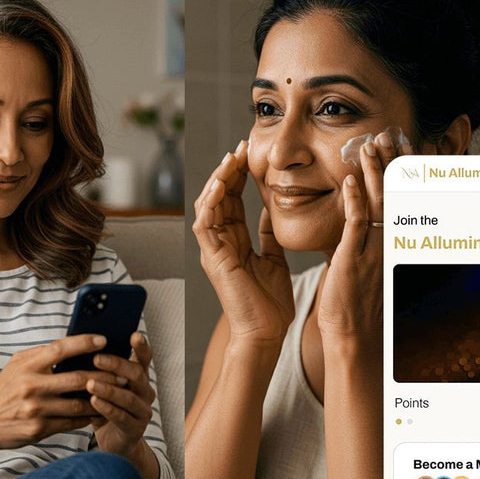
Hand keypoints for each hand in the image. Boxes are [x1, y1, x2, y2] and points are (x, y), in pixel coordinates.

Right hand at [0, 333, 120, 452]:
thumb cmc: (5, 389)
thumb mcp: (17, 365)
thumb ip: (44, 354)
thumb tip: (78, 343)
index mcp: (26, 366)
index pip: (61, 349)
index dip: (85, 342)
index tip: (104, 339)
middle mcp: (31, 386)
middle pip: (79, 379)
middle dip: (105, 376)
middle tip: (123, 373)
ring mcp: (36, 410)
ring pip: (80, 403)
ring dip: (102, 398)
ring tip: (117, 392)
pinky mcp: (39, 429)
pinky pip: (73, 421)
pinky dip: (89, 416)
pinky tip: (100, 410)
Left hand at [88, 332, 156, 457]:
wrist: (114, 442)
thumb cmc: (104, 408)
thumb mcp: (104, 386)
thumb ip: (98, 370)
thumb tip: (77, 347)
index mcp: (139, 378)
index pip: (144, 358)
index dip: (141, 347)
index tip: (134, 334)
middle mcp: (146, 392)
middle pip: (137, 374)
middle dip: (116, 365)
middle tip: (96, 358)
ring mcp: (143, 411)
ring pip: (129, 397)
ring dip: (109, 389)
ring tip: (90, 384)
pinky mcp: (136, 429)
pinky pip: (122, 417)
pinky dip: (107, 408)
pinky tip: (94, 402)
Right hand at [193, 139, 294, 344]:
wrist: (267, 332)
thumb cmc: (271, 302)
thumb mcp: (274, 259)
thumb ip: (269, 235)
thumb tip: (273, 210)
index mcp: (234, 241)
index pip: (231, 200)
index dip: (238, 176)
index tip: (249, 154)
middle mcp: (219, 243)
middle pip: (217, 197)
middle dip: (228, 170)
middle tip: (241, 146)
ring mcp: (213, 251)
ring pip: (207, 206)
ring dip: (218, 180)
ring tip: (231, 159)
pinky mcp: (213, 260)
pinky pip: (204, 226)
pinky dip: (210, 205)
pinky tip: (220, 186)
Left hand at [317, 133, 409, 352]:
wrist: (354, 338)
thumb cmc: (354, 306)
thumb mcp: (362, 267)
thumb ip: (360, 243)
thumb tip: (355, 225)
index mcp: (391, 244)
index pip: (401, 200)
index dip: (402, 173)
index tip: (404, 148)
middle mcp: (387, 245)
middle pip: (395, 196)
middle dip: (393, 165)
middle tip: (391, 136)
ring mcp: (372, 251)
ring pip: (378, 205)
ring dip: (374, 174)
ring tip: (370, 146)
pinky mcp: (353, 260)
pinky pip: (357, 225)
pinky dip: (354, 201)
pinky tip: (350, 181)